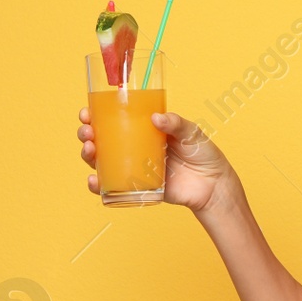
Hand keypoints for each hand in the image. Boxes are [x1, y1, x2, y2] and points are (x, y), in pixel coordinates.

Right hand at [78, 108, 234, 211]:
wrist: (214, 185)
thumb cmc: (203, 154)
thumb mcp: (192, 133)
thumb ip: (176, 124)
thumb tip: (156, 118)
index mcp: (144, 131)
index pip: (114, 120)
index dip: (95, 116)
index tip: (87, 112)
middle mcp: (134, 149)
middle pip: (101, 141)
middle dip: (87, 135)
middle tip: (87, 132)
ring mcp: (134, 168)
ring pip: (101, 162)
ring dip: (88, 156)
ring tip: (89, 150)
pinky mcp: (137, 188)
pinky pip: (112, 187)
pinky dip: (98, 185)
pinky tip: (94, 180)